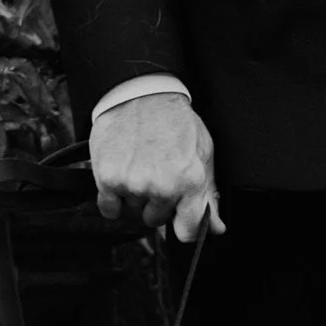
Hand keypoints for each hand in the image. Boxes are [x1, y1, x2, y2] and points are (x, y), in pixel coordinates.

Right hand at [89, 91, 222, 243]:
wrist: (142, 94)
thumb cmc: (175, 122)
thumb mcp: (202, 154)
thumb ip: (208, 195)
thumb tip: (217, 227)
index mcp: (190, 182)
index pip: (188, 231)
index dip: (184, 227)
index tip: (179, 220)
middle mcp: (162, 187)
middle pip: (157, 220)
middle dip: (157, 203)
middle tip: (156, 173)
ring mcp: (134, 184)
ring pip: (133, 211)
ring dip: (135, 196)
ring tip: (140, 165)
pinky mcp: (108, 178)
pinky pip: (109, 208)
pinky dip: (113, 198)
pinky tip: (122, 175)